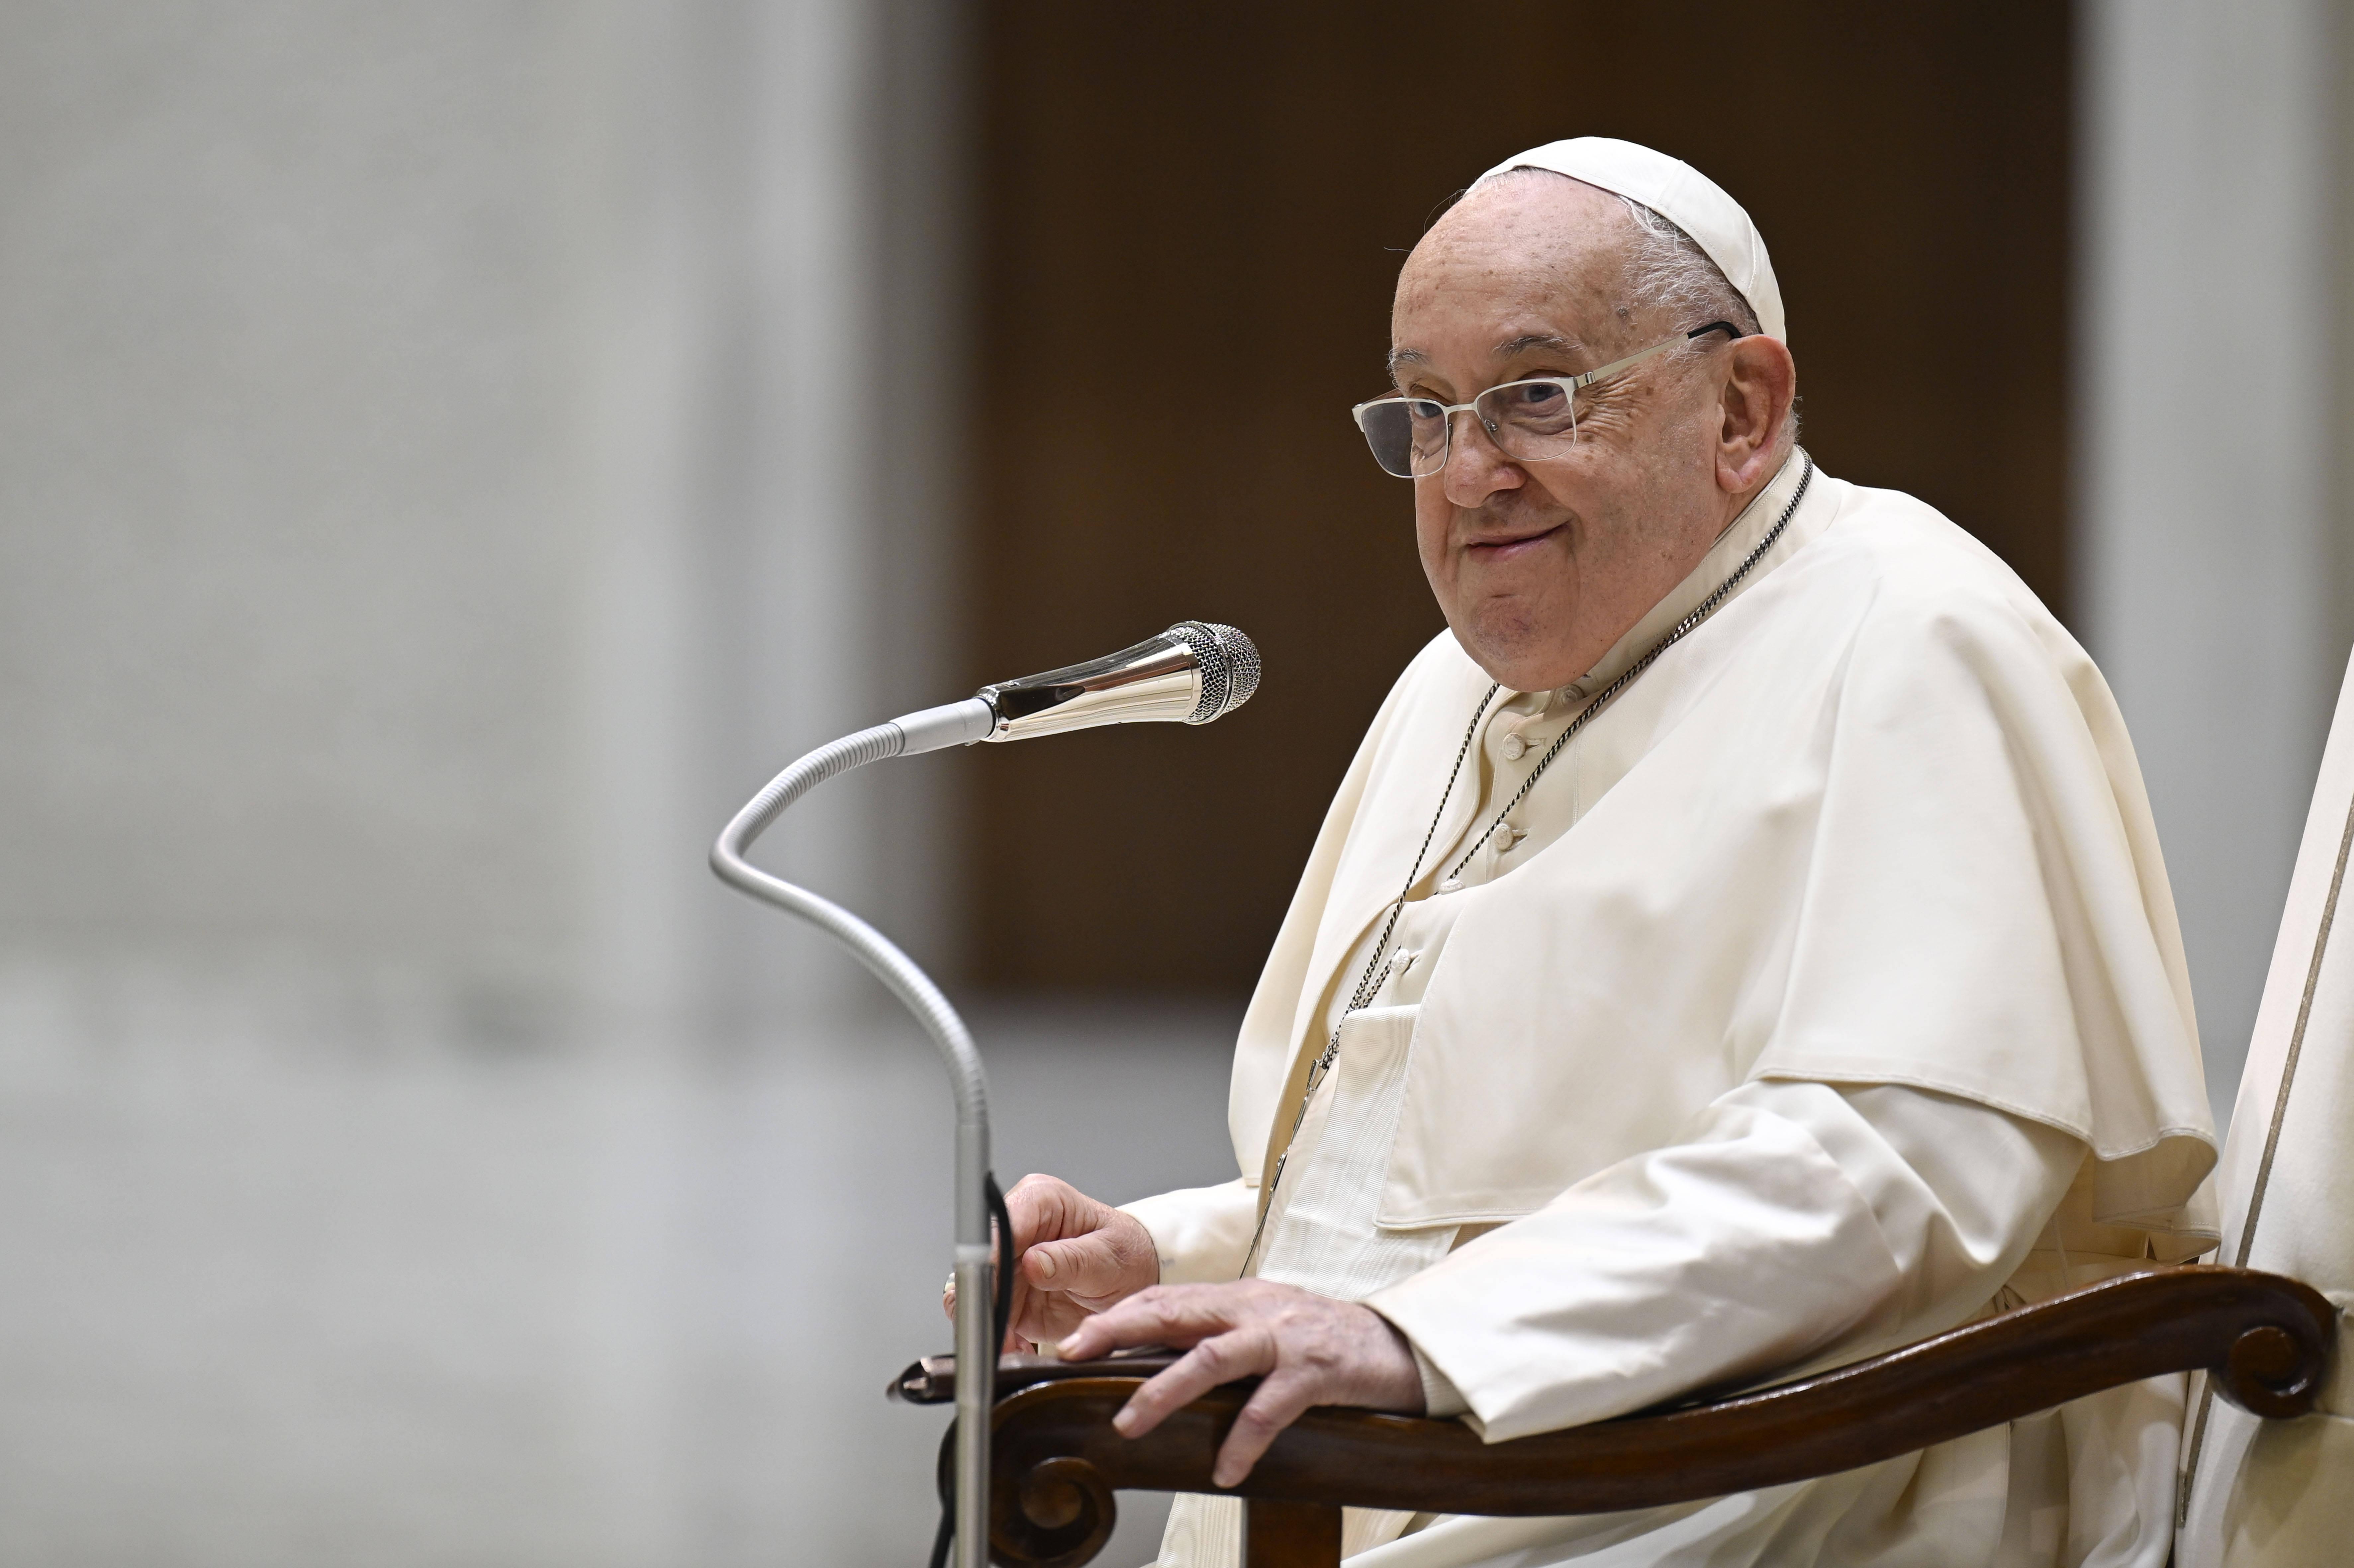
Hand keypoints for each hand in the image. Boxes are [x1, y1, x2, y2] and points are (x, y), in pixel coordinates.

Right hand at [941, 1173, 1158, 1351]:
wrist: (1132, 1281)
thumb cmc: (1126, 1255)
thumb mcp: (1110, 1258)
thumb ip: (1073, 1260)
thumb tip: (1033, 1261)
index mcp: (1041, 1200)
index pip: (1003, 1227)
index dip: (993, 1261)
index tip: (995, 1294)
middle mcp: (1018, 1228)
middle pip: (980, 1264)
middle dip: (987, 1304)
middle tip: (1002, 1335)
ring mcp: (1009, 1262)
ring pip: (975, 1294)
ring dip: (991, 1326)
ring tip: (1013, 1347)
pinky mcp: (1008, 1294)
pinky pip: (987, 1317)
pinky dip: (999, 1337)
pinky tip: (1019, 1348)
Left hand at [1056, 1278, 1424, 1486]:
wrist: (1400, 1345)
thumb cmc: (1325, 1339)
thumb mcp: (1265, 1325)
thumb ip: (1218, 1335)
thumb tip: (1157, 1361)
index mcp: (1238, 1298)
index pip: (1165, 1297)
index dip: (1117, 1315)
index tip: (1073, 1338)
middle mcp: (1254, 1309)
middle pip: (1174, 1314)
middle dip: (1118, 1332)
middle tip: (1074, 1354)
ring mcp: (1283, 1338)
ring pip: (1211, 1358)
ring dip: (1164, 1391)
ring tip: (1129, 1423)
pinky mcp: (1315, 1371)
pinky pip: (1270, 1409)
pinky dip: (1243, 1440)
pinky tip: (1225, 1470)